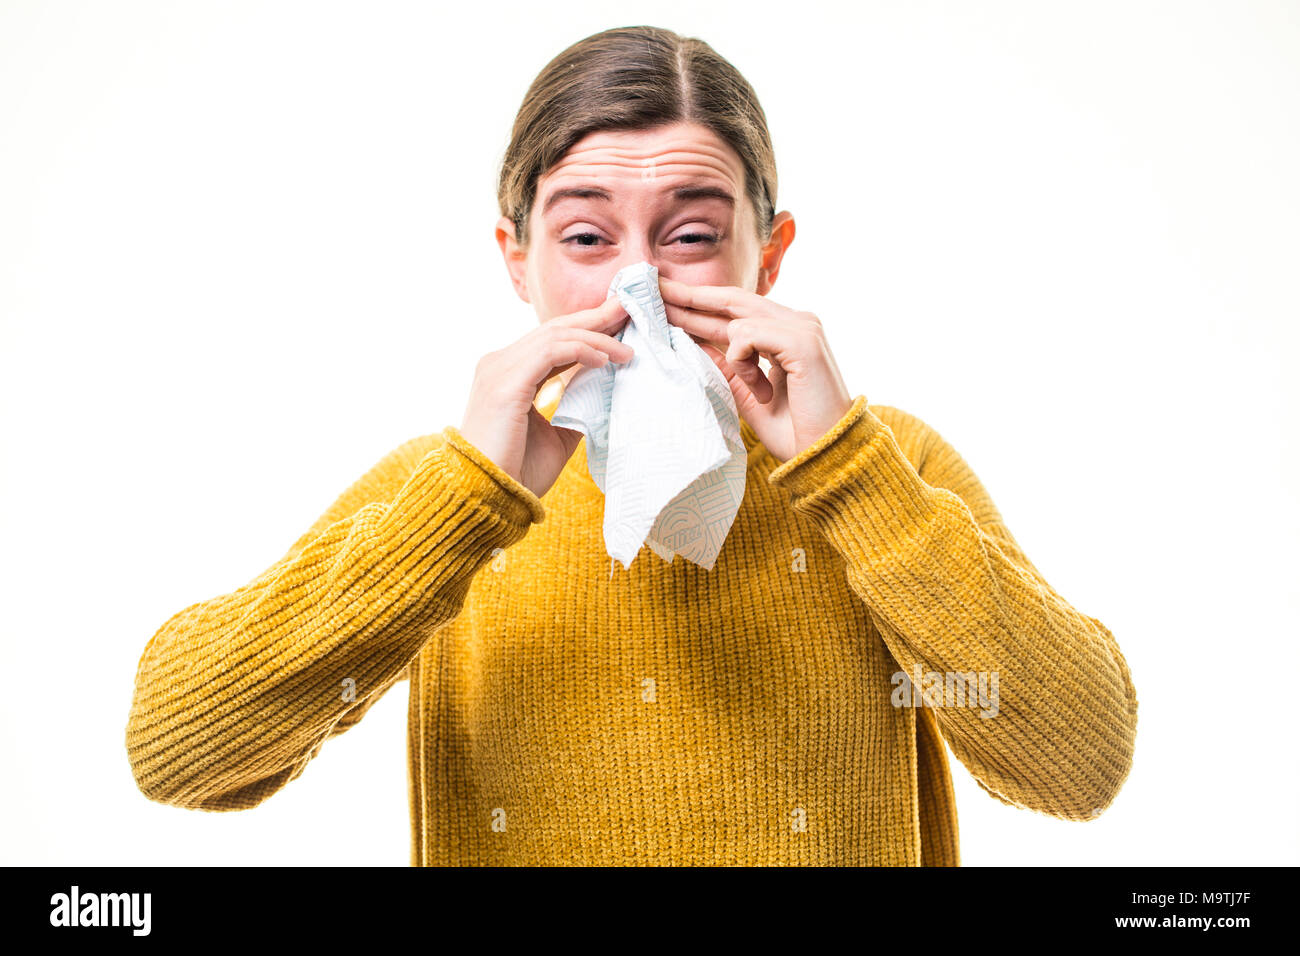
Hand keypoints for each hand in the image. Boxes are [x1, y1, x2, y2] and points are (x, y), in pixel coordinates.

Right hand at [460, 296, 632, 497]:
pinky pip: (550, 352)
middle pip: (554, 329)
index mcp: (507, 374)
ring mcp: (499, 369)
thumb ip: (573, 407)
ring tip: (626, 348)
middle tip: (628, 309)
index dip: (586, 329)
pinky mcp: (506, 382)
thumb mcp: (555, 435)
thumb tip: (603, 390)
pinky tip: (605, 360)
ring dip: (595, 336)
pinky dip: (581, 351)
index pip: (551, 340)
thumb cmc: (516, 472)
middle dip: (594, 318)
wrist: (487, 496)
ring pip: (555, 336)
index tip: (619, 324)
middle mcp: (499, 364)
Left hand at [658, 276, 853, 462]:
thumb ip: (726, 366)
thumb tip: (693, 344)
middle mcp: (796, 322)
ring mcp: (802, 327)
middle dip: (690, 296)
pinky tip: (765, 390)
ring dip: (737, 360)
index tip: (666, 301)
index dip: (699, 305)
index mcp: (785, 333)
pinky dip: (745, 363)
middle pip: (732, 298)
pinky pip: (748, 335)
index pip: (735, 310)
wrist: (825, 456)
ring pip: (738, 317)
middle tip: (654, 289)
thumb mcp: (747, 394)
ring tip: (761, 393)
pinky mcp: (802, 339)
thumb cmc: (794, 431)